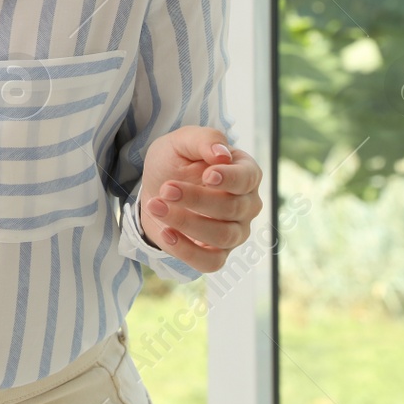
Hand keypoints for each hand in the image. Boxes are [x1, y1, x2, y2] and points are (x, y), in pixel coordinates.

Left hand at [136, 126, 263, 273]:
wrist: (156, 189)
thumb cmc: (175, 161)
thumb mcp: (182, 141)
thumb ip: (204, 140)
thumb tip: (223, 155)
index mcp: (245, 172)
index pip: (248, 178)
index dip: (230, 179)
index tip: (207, 175)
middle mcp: (247, 204)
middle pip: (232, 208)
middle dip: (196, 199)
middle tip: (165, 188)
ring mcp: (236, 232)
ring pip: (223, 236)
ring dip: (186, 222)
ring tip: (156, 206)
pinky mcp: (217, 254)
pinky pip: (211, 262)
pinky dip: (187, 251)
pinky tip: (166, 233)